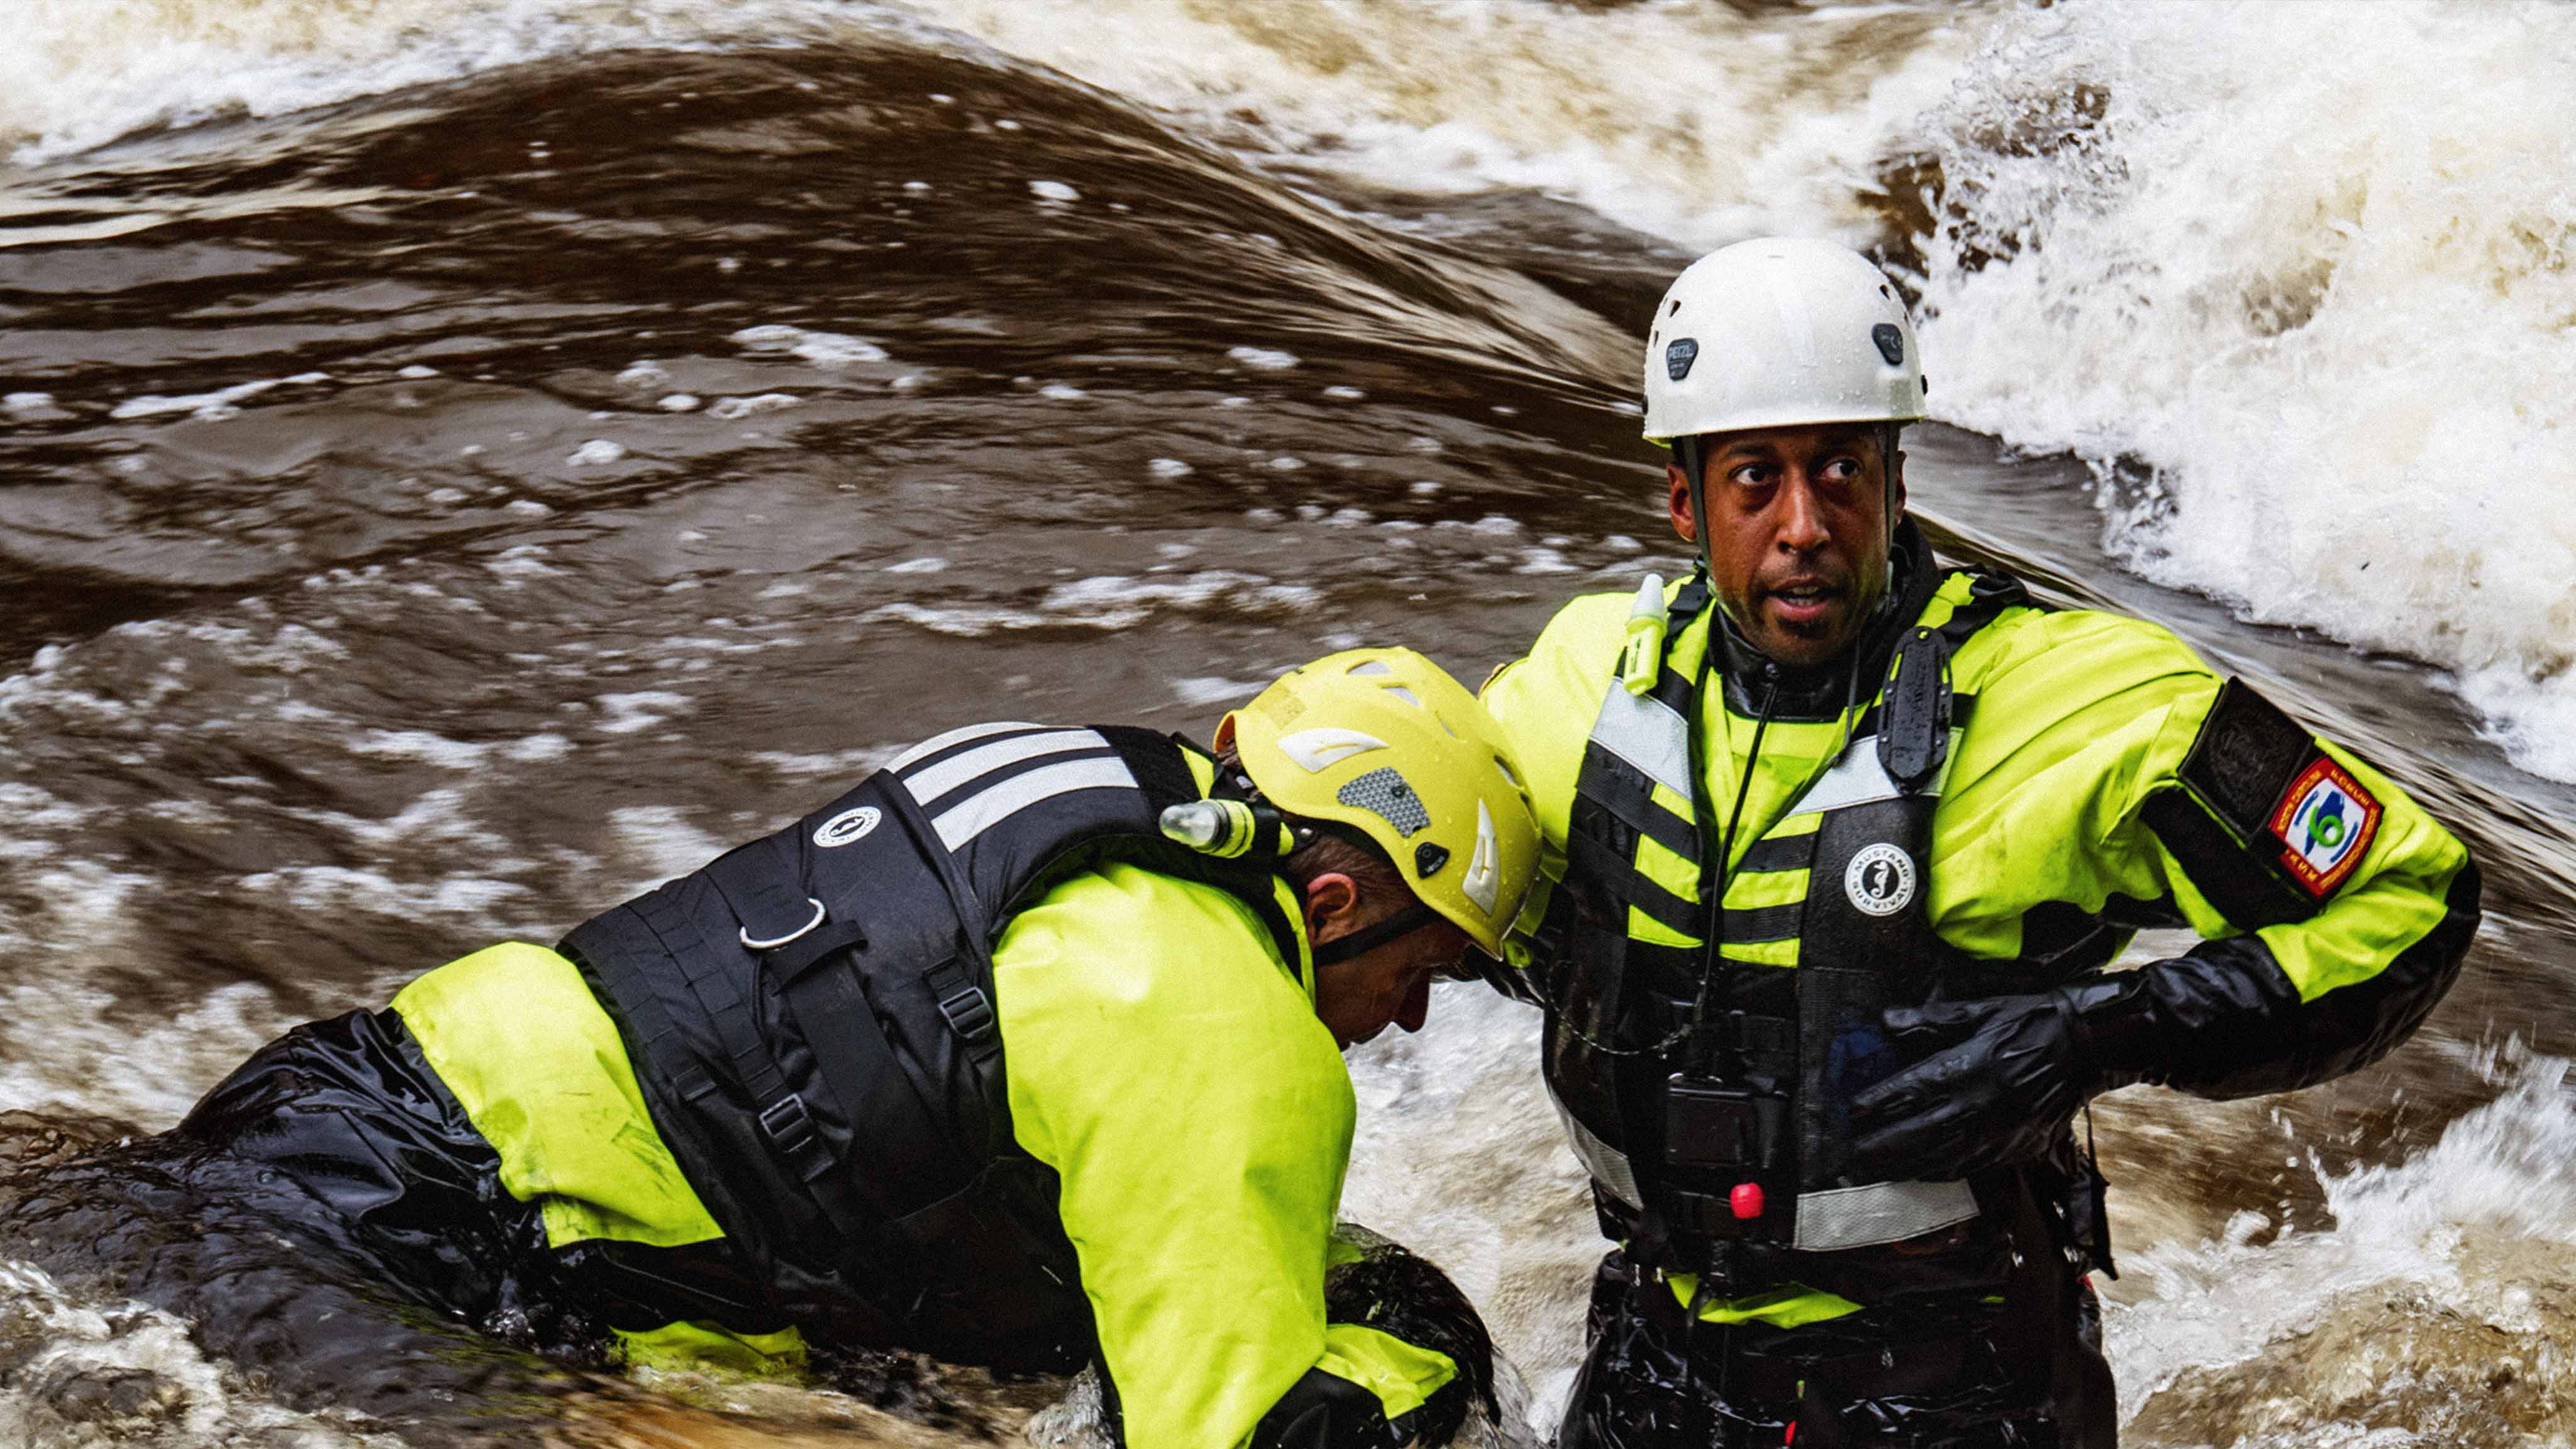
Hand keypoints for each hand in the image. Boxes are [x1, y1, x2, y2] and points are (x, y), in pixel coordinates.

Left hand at [1848, 989, 2095, 1181]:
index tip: (1851, 1113)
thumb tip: (1887, 1020)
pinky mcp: (2016, 1146)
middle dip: (1882, 1147)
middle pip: (1920, 1134)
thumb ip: (1931, 1021)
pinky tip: (1923, 1174)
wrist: (2087, 1047)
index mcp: (1968, 1067)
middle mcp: (1979, 1104)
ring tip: (1875, 1172)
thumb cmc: (2030, 1023)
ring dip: (1906, 1166)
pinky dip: (1943, 1173)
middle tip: (1851, 1157)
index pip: (1911, 1091)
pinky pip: (1972, 1166)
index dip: (1878, 1104)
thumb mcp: (1981, 1011)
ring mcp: (1998, 1131)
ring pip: (1943, 1157)